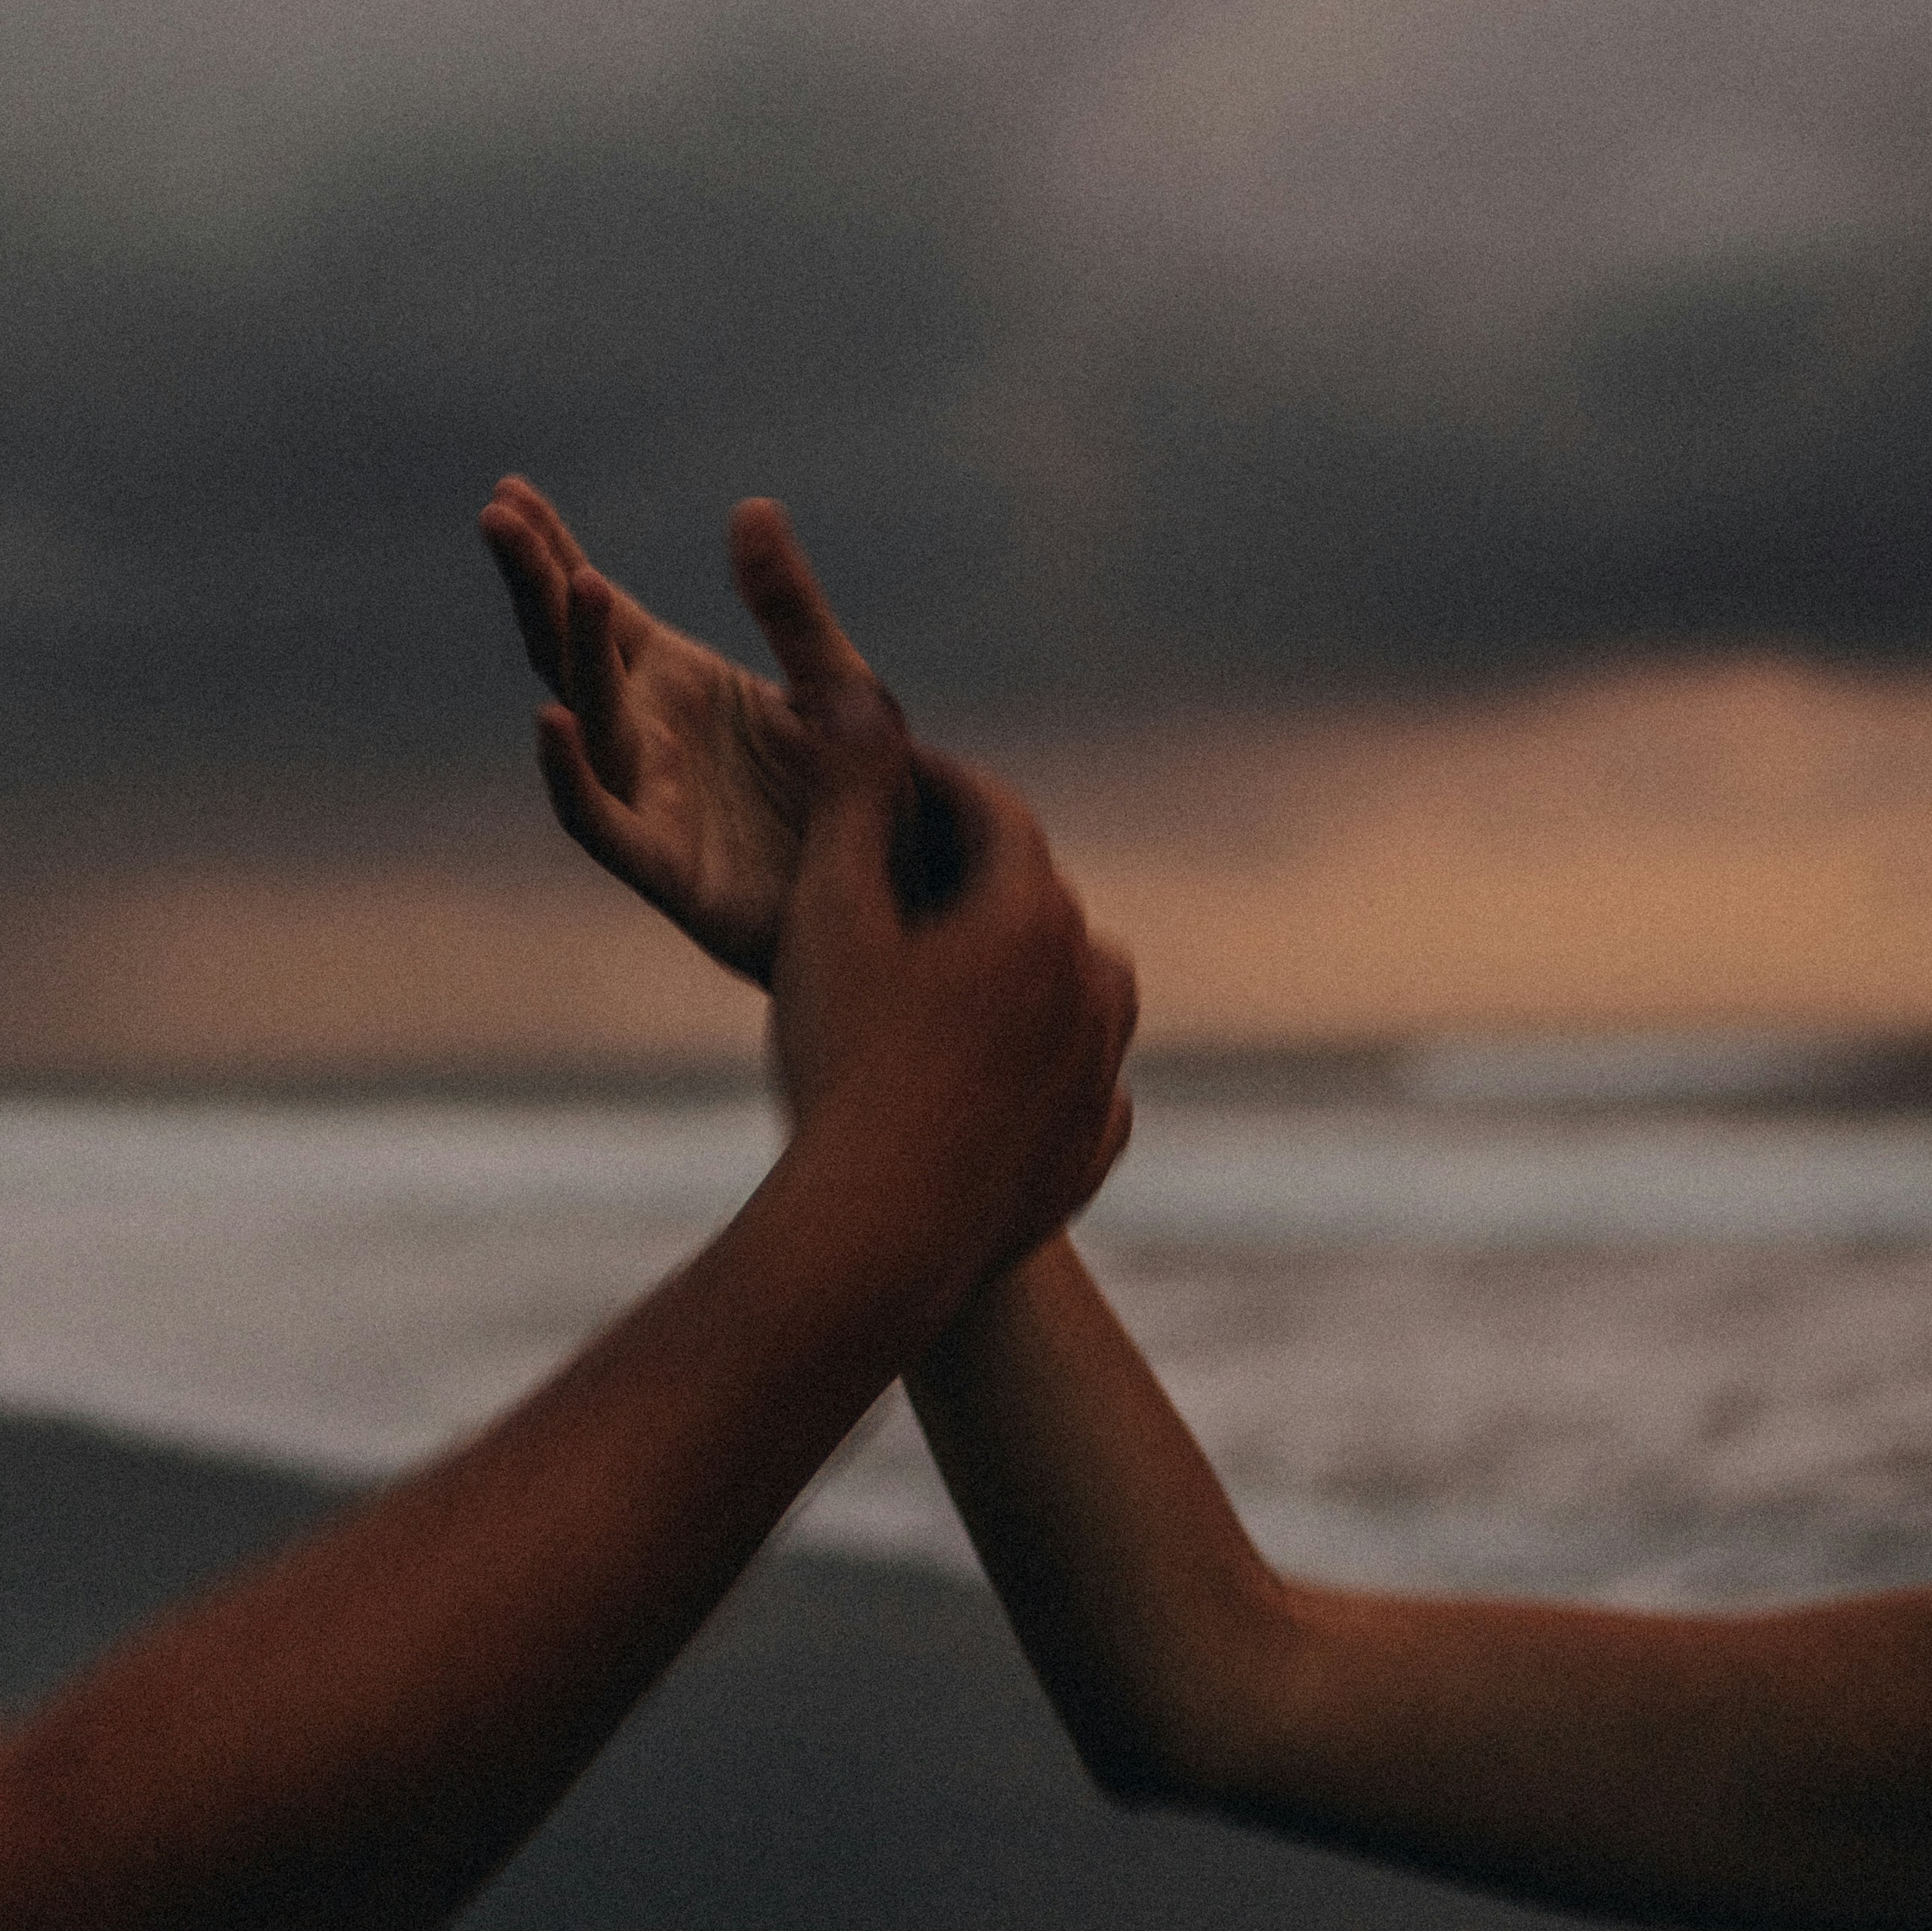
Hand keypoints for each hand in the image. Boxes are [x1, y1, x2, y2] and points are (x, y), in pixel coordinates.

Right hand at [482, 477, 839, 978]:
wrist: (901, 918)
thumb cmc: (860, 803)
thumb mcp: (838, 686)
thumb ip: (789, 607)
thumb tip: (750, 506)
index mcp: (674, 683)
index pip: (594, 605)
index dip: (551, 550)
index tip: (509, 490)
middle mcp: (646, 734)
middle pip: (570, 647)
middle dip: (534, 581)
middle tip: (498, 516)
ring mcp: (650, 799)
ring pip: (586, 714)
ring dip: (570, 649)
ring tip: (570, 580)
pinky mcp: (669, 870)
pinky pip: (604, 824)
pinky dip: (571, 776)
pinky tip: (555, 719)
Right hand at [769, 665, 1137, 1327]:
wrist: (876, 1242)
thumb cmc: (843, 1064)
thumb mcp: (830, 912)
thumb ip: (851, 793)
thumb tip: (855, 688)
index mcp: (1036, 914)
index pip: (992, 810)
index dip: (929, 782)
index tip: (875, 778)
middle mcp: (1095, 984)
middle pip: (1033, 895)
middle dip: (969, 872)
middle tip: (892, 871)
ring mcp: (1101, 1074)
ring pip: (1072, 984)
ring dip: (1017, 964)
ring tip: (944, 970)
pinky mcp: (1089, 1151)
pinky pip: (1079, 1080)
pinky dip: (1038, 1062)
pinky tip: (980, 1071)